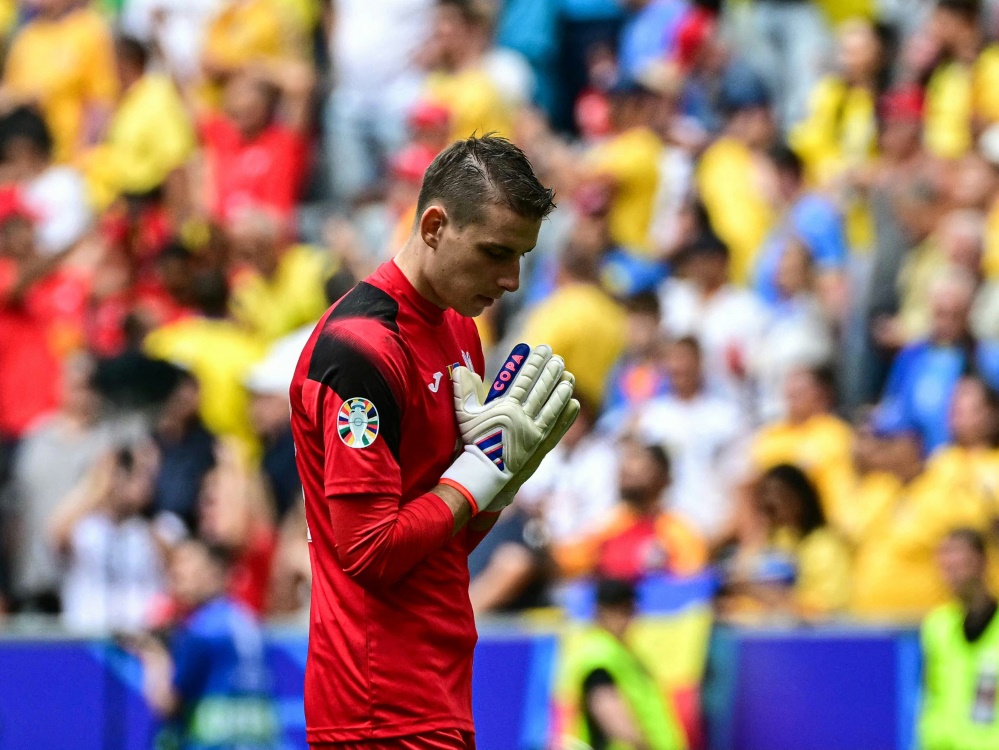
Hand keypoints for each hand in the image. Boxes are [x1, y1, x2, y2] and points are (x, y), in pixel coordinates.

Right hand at [441, 345, 575, 513]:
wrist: (484, 474)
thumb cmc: (473, 442)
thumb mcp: (465, 416)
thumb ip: (464, 391)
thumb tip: (460, 368)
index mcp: (506, 407)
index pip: (525, 378)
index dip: (535, 362)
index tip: (542, 350)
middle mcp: (523, 417)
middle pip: (542, 389)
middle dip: (551, 371)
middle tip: (558, 358)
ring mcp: (535, 432)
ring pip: (553, 405)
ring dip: (562, 389)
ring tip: (568, 376)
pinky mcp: (541, 445)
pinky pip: (557, 425)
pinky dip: (566, 413)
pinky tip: (573, 402)